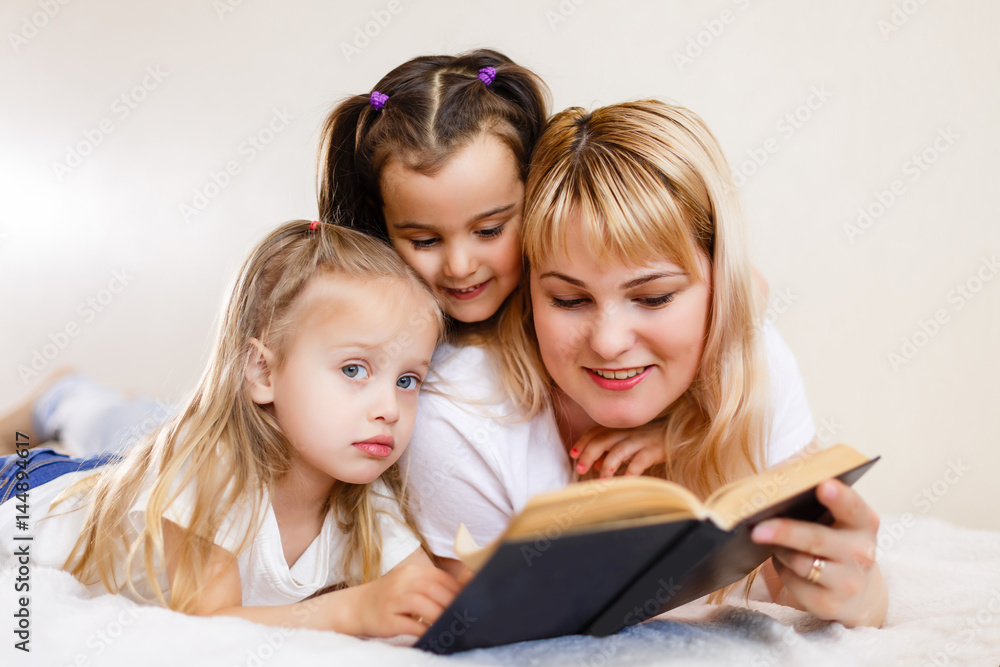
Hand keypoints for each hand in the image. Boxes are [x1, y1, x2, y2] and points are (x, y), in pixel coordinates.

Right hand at [338, 559, 461, 636]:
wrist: (356, 606)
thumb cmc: (390, 597)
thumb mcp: (409, 584)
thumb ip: (430, 586)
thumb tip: (460, 597)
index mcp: (412, 571)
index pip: (440, 577)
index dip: (457, 590)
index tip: (469, 601)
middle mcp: (402, 582)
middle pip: (434, 589)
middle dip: (452, 604)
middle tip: (463, 616)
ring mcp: (393, 600)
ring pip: (423, 605)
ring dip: (439, 616)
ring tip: (451, 625)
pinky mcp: (387, 619)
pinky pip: (409, 625)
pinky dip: (424, 630)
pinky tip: (433, 634)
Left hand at [570, 422, 666, 478]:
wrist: (677, 435)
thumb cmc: (648, 440)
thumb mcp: (627, 444)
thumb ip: (611, 451)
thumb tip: (597, 463)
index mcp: (619, 428)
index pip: (596, 432)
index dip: (583, 442)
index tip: (573, 454)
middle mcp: (627, 432)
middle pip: (603, 440)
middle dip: (589, 453)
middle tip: (580, 468)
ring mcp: (640, 440)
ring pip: (619, 451)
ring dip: (607, 466)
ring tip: (601, 482)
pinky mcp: (653, 451)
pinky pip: (639, 462)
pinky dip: (630, 473)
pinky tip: (625, 483)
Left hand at [750, 479, 887, 627]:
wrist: (857, 593)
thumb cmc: (835, 541)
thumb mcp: (837, 520)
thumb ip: (815, 500)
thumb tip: (777, 481)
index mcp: (863, 523)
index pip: (852, 507)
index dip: (839, 496)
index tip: (823, 485)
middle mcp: (861, 553)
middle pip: (816, 539)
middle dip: (785, 531)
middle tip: (758, 528)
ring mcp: (848, 581)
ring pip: (799, 562)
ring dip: (778, 549)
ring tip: (768, 538)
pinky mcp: (829, 603)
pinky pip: (792, 581)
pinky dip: (781, 568)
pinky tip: (784, 562)